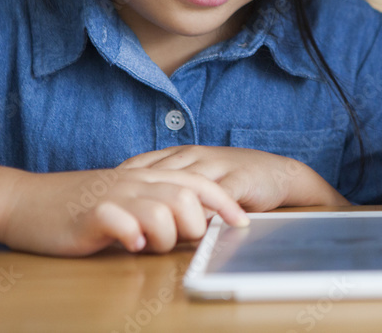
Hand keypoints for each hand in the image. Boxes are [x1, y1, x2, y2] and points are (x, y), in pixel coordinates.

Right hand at [1, 167, 247, 256]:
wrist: (23, 201)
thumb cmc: (76, 207)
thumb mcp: (124, 201)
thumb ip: (156, 208)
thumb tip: (190, 228)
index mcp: (147, 177)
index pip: (198, 184)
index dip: (224, 203)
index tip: (241, 223)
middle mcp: (136, 181)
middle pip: (188, 197)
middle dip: (193, 226)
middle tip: (177, 242)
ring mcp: (114, 195)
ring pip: (164, 210)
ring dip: (165, 237)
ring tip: (147, 245)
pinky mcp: (92, 213)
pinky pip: (125, 222)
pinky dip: (134, 237)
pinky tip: (129, 245)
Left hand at [120, 146, 347, 210]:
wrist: (280, 172)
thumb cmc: (234, 177)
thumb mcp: (198, 175)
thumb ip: (170, 185)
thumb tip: (134, 206)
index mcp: (182, 154)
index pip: (143, 164)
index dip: (121, 181)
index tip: (101, 199)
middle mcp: (196, 156)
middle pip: (159, 175)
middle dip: (138, 196)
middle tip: (117, 218)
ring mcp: (218, 166)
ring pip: (185, 184)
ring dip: (166, 205)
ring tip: (147, 227)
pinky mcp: (240, 180)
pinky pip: (219, 195)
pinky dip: (204, 210)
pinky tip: (192, 226)